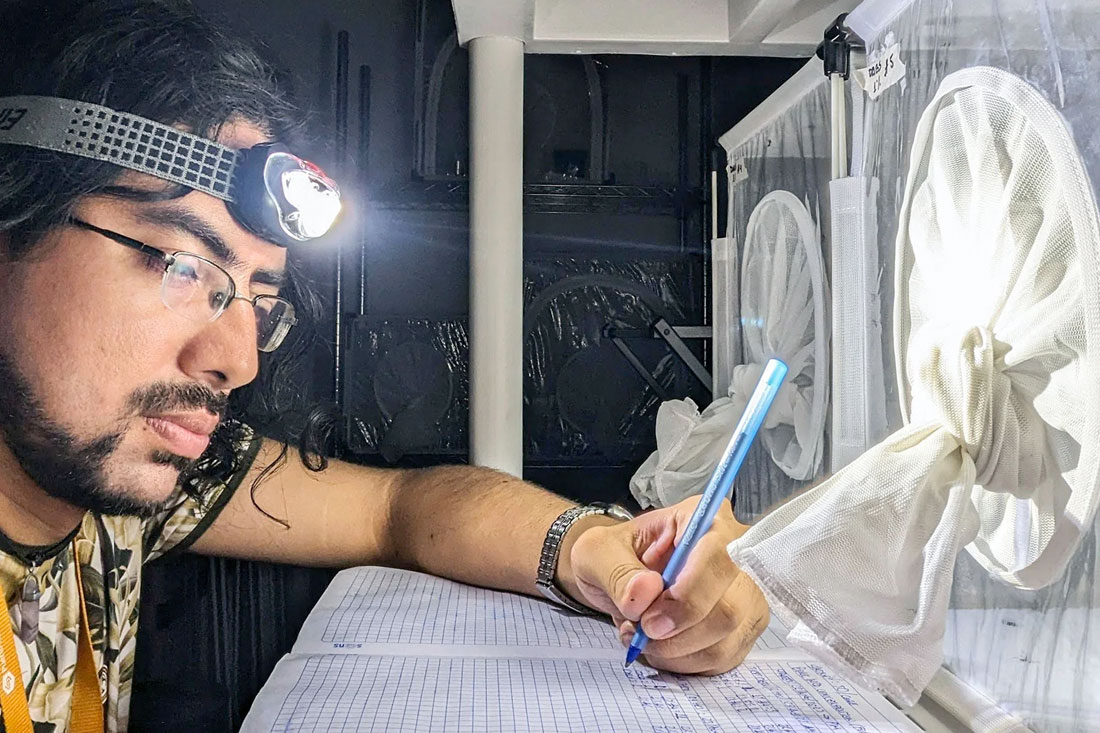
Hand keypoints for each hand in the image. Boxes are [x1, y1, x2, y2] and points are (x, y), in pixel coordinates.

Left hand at [565, 496, 767, 674]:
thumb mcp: (596, 552)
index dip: (687, 596)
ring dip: (678, 651)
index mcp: (700, 519)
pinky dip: (685, 662)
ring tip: (644, 638)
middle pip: (732, 606)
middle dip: (681, 632)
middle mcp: (733, 553)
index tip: (650, 620)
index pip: (718, 556)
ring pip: (728, 638)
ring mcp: (743, 593)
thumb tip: (646, 591)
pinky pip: (724, 657)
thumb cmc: (612, 555)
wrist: (618, 576)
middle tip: (643, 632)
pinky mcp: (740, 627)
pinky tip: (661, 648)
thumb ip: (617, 571)